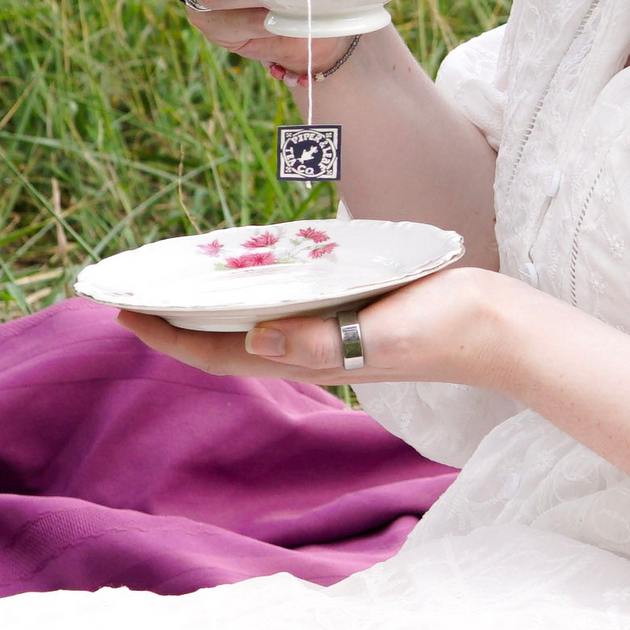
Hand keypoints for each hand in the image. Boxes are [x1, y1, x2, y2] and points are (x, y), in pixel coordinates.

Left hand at [116, 266, 514, 386]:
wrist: (504, 328)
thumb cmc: (449, 327)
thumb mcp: (385, 332)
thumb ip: (324, 340)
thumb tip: (256, 339)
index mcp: (315, 357)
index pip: (224, 355)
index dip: (171, 339)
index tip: (125, 315)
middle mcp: (313, 349)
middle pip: (228, 342)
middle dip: (178, 323)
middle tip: (132, 292)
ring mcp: (332, 334)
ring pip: (253, 325)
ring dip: (210, 309)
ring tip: (173, 282)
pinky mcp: (351, 313)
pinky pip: (285, 309)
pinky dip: (252, 295)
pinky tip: (244, 272)